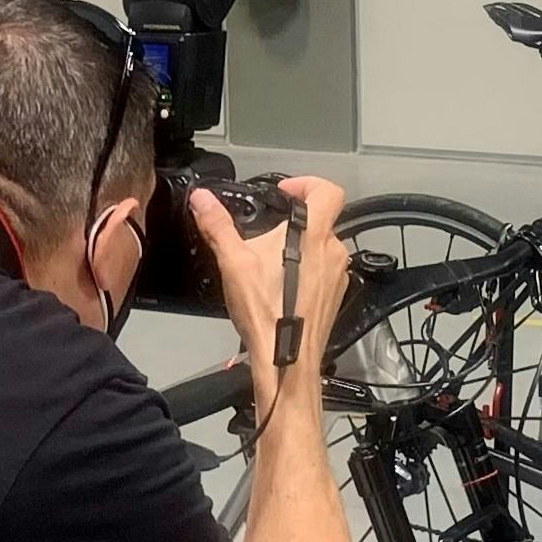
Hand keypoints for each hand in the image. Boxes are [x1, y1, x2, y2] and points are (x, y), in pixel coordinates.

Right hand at [192, 176, 350, 382]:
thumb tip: (202, 199)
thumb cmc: (265, 311)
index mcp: (314, 235)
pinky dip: (306, 271)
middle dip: (293, 222)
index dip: (307, 183)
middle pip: (321, 220)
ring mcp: (338, 274)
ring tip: (270, 264)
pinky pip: (324, 270)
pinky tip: (282, 287)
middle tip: (266, 234)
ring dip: (299, 248)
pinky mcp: (336, 293)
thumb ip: (218, 225)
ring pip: (321, 247)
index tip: (285, 191)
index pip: (328, 191)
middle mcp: (333, 250)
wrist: (287, 358)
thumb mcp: (234, 262)